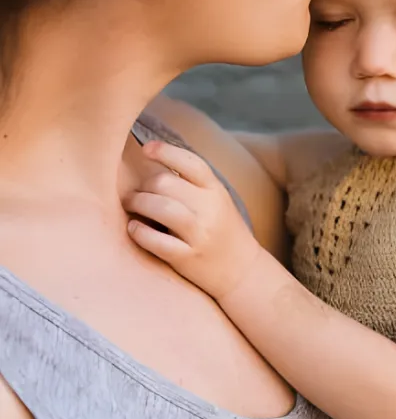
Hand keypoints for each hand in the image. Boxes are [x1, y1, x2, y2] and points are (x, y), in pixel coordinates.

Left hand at [125, 140, 261, 300]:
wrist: (241, 270)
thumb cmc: (222, 230)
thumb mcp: (216, 200)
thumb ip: (192, 183)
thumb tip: (155, 163)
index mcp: (216, 190)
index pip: (190, 162)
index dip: (166, 151)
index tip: (146, 149)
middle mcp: (210, 208)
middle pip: (166, 182)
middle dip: (143, 185)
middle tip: (134, 192)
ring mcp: (200, 233)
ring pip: (161, 207)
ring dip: (138, 203)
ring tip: (131, 205)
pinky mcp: (188, 257)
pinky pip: (157, 241)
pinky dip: (139, 232)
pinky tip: (133, 228)